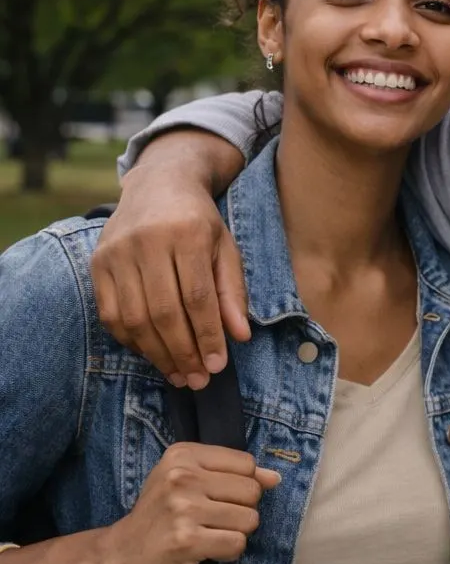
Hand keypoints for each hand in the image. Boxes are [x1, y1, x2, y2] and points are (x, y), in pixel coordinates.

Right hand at [92, 158, 250, 389]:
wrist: (159, 184)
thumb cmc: (200, 222)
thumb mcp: (227, 249)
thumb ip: (232, 292)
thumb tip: (239, 337)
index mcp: (187, 234)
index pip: (197, 297)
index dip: (207, 336)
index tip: (218, 365)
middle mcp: (147, 242)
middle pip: (162, 312)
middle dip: (183, 352)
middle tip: (198, 379)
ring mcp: (116, 252)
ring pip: (133, 317)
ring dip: (156, 353)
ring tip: (178, 374)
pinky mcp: (97, 263)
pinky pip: (110, 314)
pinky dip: (131, 340)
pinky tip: (152, 353)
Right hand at [100, 443, 278, 563]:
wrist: (116, 556)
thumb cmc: (158, 516)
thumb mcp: (187, 483)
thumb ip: (232, 475)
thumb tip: (275, 478)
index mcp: (183, 455)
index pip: (247, 464)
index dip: (242, 485)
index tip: (216, 498)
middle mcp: (182, 476)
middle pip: (252, 491)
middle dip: (240, 511)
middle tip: (211, 521)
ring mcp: (183, 508)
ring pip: (249, 519)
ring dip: (234, 533)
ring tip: (207, 535)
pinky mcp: (186, 540)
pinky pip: (237, 544)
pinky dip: (227, 552)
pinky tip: (204, 551)